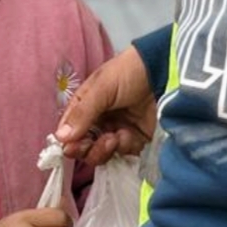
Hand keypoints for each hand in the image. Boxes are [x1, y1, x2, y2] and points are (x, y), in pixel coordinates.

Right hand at [57, 46, 156, 166]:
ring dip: (104, 149)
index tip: (70, 148)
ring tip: (114, 137)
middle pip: (84, 146)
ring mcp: (118, 131)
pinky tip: (128, 135)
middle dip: (87, 148)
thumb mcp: (102, 88)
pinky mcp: (137, 140)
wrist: (165, 72)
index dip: (68, 142)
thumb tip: (60, 138)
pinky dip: (124, 147)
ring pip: (102, 153)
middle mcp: (100, 120)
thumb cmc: (129, 73)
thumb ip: (82, 114)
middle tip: (94, 142)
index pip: (70, 130)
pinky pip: (123, 153)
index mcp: (87, 105)